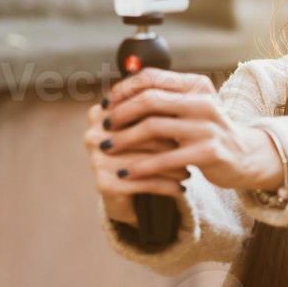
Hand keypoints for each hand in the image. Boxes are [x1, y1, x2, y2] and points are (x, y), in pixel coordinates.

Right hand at [84, 99, 187, 224]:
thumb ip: (155, 106)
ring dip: (172, 166)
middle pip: (143, 133)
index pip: (140, 108)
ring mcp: (96, 159)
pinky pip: (144, 181)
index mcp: (101, 112)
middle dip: (172, 142)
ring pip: (145, 159)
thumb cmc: (140, 154)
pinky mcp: (104, 183)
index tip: (189, 122)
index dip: (167, 116)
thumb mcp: (146, 127)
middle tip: (194, 149)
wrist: (125, 195)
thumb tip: (186, 91)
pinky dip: (166, 185)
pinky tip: (181, 188)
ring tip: (189, 171)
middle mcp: (93, 134)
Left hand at [104, 68, 284, 191]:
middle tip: (104, 126)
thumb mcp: (191, 109)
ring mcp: (207, 127)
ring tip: (108, 147)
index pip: (153, 77)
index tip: (107, 103)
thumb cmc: (209, 132)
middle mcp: (203, 102)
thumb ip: (165, 100)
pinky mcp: (209, 152)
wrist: (246, 156)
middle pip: (150, 100)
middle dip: (121, 113)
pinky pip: (166, 158)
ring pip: (154, 127)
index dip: (125, 89)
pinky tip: (128, 172)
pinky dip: (143, 166)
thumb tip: (120, 95)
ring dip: (125, 139)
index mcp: (196, 86)